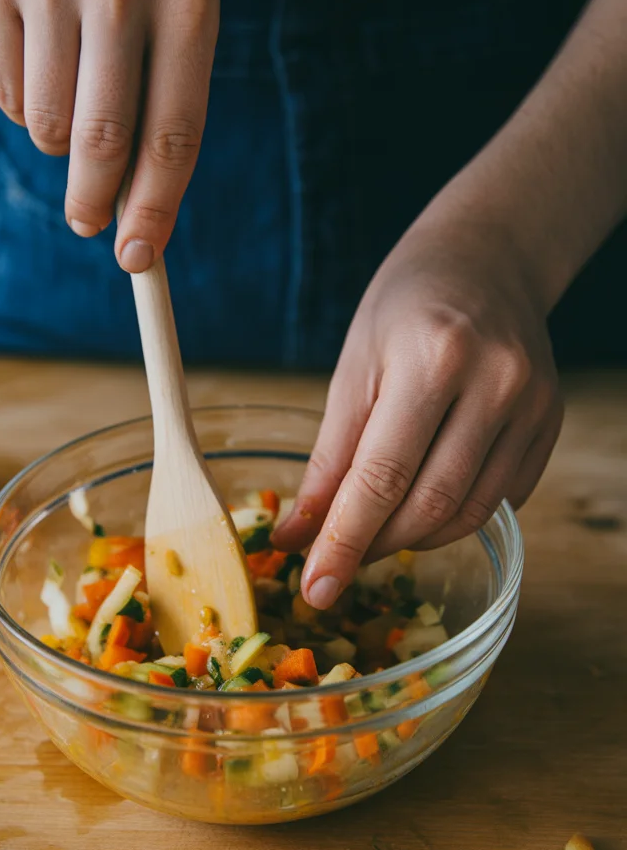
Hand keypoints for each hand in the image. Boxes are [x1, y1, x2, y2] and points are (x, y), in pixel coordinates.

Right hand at [0, 0, 218, 270]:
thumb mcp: (176, 9)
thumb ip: (169, 103)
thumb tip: (141, 216)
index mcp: (188, 0)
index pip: (175, 130)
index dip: (156, 206)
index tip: (138, 257)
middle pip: (104, 138)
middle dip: (93, 199)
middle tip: (86, 225)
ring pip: (46, 123)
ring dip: (56, 141)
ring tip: (69, 97)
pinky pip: (7, 93)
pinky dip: (22, 103)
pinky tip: (37, 55)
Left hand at [273, 216, 562, 607]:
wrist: (485, 260)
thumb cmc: (404, 306)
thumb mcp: (353, 367)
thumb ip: (330, 458)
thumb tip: (299, 537)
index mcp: (433, 359)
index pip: (382, 477)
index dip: (344, 542)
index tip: (315, 589)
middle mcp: (494, 384)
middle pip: (430, 504)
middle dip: (375, 547)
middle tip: (335, 565)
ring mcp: (531, 406)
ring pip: (469, 512)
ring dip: (413, 539)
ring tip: (375, 533)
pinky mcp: (549, 423)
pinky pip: (499, 498)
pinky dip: (453, 516)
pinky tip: (423, 502)